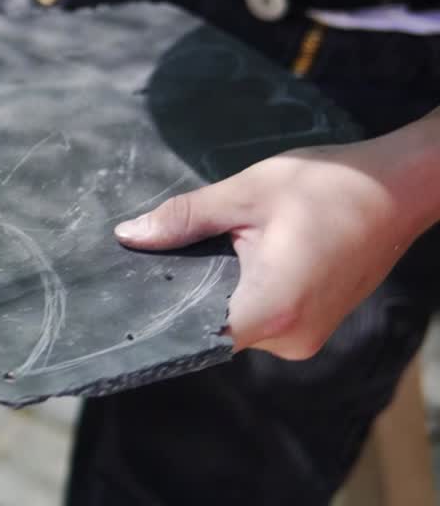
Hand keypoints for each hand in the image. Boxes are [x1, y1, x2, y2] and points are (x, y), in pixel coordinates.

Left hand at [114, 111, 439, 359]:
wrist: (396, 188)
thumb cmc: (329, 186)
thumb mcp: (245, 193)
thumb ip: (184, 218)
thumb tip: (130, 236)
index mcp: (272, 309)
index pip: (195, 335)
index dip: (159, 316)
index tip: (129, 296)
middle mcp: (289, 339)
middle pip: (210, 329)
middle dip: (182, 294)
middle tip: (155, 257)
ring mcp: (303, 338)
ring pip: (233, 323)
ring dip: (213, 290)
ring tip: (203, 250)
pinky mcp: (310, 327)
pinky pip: (258, 318)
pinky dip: (239, 291)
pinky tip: (232, 259)